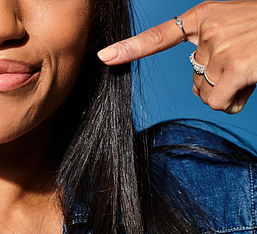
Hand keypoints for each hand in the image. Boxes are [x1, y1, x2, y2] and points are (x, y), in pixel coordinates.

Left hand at [97, 1, 256, 113]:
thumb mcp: (235, 24)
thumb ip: (210, 45)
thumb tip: (198, 81)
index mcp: (204, 16)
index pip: (159, 35)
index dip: (130, 47)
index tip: (105, 56)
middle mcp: (208, 30)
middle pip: (193, 77)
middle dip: (217, 79)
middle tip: (246, 60)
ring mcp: (221, 48)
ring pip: (205, 92)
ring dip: (228, 90)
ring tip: (253, 68)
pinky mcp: (237, 67)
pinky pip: (217, 102)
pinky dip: (234, 101)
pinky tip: (251, 83)